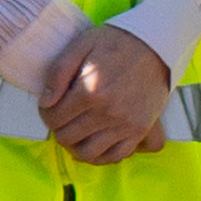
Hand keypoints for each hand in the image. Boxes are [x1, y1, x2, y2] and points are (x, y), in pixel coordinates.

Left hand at [40, 25, 172, 164]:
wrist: (155, 46)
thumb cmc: (116, 43)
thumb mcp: (81, 45)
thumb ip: (58, 72)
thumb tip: (46, 103)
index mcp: (90, 91)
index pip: (53, 118)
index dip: (45, 113)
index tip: (49, 106)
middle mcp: (107, 113)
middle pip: (67, 137)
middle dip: (58, 129)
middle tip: (61, 117)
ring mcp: (124, 125)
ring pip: (87, 153)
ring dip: (75, 145)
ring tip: (75, 132)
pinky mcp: (138, 130)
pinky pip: (114, 156)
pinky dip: (100, 156)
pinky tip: (93, 144)